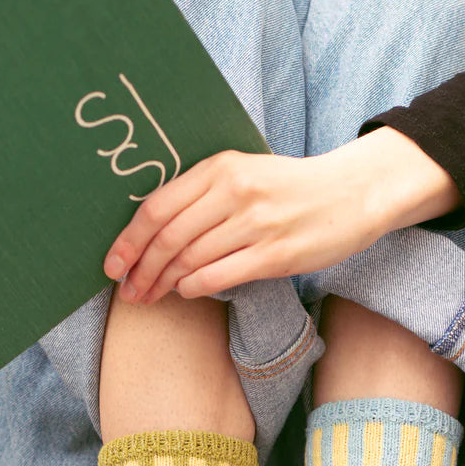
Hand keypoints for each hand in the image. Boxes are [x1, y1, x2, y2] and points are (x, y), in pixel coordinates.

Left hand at [102, 127, 460, 304]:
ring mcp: (256, 224)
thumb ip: (202, 191)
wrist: (352, 193)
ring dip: (163, 283)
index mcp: (221, 168)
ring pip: (190, 260)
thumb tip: (151, 228)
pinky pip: (219, 276)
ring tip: (150, 297)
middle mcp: (235, 192)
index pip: (157, 207)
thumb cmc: (290, 187)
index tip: (112, 264)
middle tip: (128, 291)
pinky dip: (194, 288)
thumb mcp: (244, 171)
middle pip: (168, 238)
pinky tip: (186, 292)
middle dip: (140, 269)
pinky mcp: (276, 254)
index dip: (128, 241)